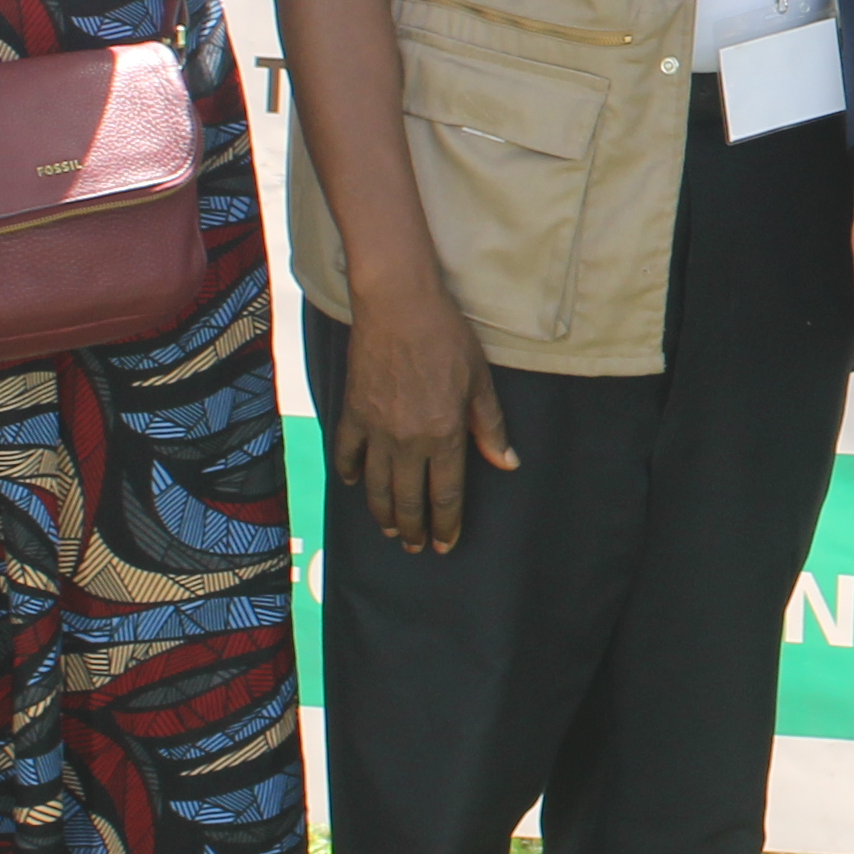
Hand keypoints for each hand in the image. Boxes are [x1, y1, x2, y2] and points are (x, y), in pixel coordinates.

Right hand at [328, 275, 515, 554]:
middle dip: (413, 530)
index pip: (445, 495)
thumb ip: (490, 427)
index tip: (444, 545)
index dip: (446, 525)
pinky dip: (348, 473)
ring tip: (390, 529)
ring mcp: (375, 429)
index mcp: (444, 435)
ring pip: (376, 486)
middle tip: (415, 547)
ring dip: (383, 513)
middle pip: (408, 499)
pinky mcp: (352, 413)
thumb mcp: (480, 382)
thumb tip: (507, 464)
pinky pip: (346, 454)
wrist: (398, 305)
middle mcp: (408, 440)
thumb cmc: (446, 338)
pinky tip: (354, 484)